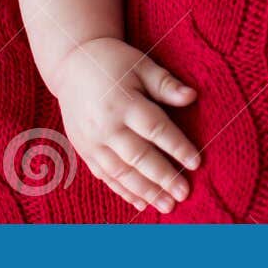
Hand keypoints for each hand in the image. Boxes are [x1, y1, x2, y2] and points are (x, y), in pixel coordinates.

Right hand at [51, 37, 200, 212]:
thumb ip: (165, 84)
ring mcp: (91, 140)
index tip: (196, 162)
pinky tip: (141, 202)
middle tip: (184, 193)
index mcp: (123, 102)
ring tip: (167, 205)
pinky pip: (105, 175)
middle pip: (138, 156)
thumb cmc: (114, 62)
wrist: (71, 64)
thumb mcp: (141, 65)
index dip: (176, 146)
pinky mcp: (83, 149)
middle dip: (163, 177)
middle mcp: (105, 125)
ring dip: (145, 191)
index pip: (155, 128)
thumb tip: (192, 96)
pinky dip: (123, 190)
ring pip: (120, 172)